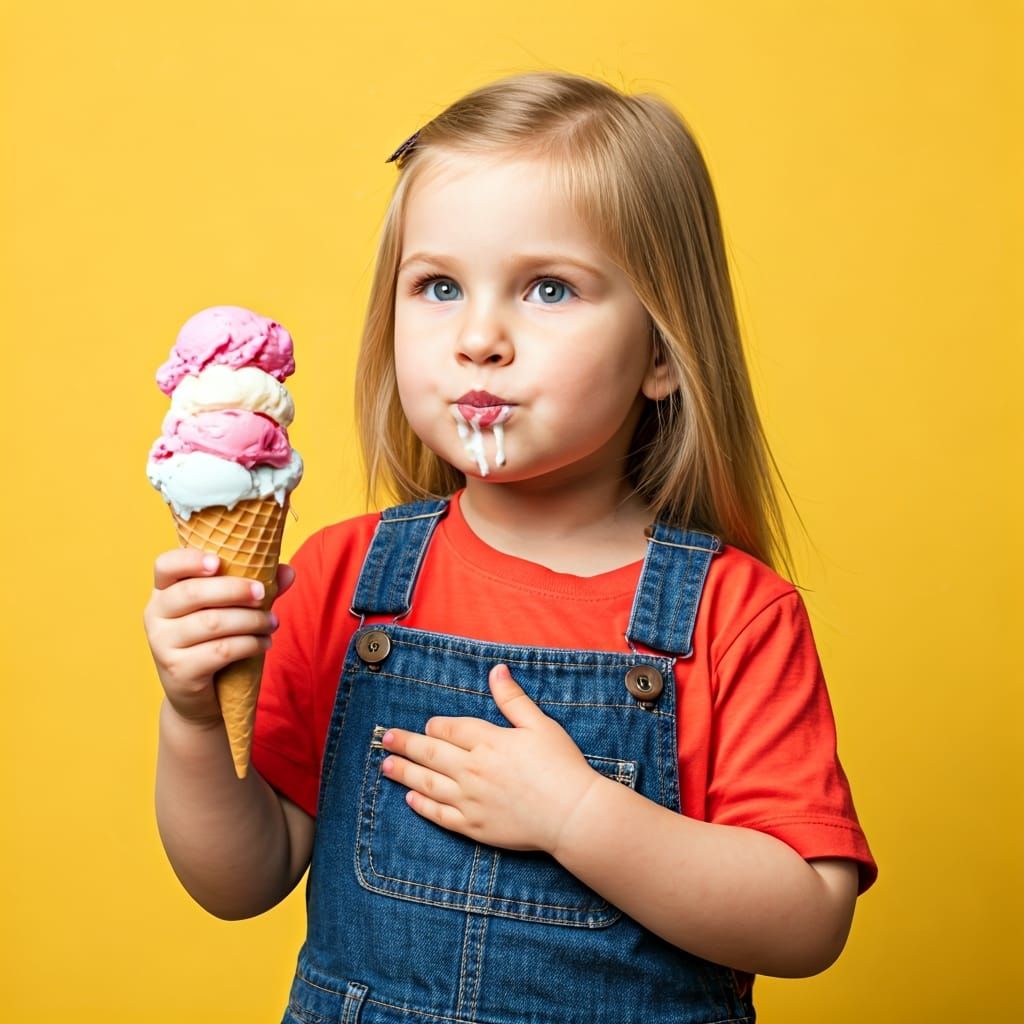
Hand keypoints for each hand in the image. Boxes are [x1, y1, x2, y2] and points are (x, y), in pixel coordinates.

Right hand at [143, 547, 294, 726]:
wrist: (197, 692)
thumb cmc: (213, 639)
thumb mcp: (229, 609)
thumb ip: (255, 587)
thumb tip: (288, 571)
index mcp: (164, 591)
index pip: (165, 565)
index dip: (189, 560)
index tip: (218, 562)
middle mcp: (155, 615)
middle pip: (193, 593)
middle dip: (235, 590)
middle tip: (263, 594)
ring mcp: (162, 644)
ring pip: (212, 623)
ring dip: (250, 620)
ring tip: (272, 622)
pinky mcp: (178, 671)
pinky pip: (220, 651)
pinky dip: (249, 644)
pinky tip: (264, 643)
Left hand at [379, 664, 599, 854]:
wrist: (573, 815)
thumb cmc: (561, 766)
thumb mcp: (540, 724)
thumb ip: (513, 699)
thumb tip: (496, 670)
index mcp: (489, 741)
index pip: (450, 729)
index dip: (436, 726)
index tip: (427, 725)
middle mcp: (473, 769)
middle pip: (431, 753)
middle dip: (406, 744)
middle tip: (386, 739)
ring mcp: (471, 800)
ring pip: (428, 783)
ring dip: (404, 773)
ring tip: (386, 766)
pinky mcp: (474, 826)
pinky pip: (440, 815)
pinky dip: (423, 806)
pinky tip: (411, 798)